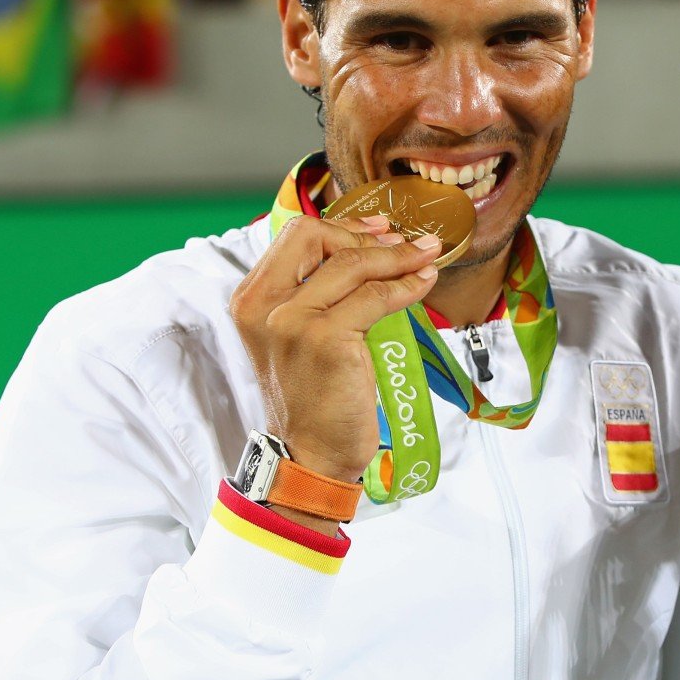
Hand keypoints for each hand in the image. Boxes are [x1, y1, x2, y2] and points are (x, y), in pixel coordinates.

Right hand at [229, 214, 441, 482]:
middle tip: (405, 247)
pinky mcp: (325, 339)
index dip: (342, 226)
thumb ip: (316, 294)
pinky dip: (406, 285)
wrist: (310, 453)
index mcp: (252, 299)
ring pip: (353, 264)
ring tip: (427, 258)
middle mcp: (265, 305)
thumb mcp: (298, 336)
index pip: (295, 235)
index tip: (379, 230)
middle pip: (317, 236)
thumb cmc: (312, 395)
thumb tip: (370, 248)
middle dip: (366, 236)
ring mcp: (292, 320)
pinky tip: (423, 284)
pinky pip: (376, 296)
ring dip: (399, 257)